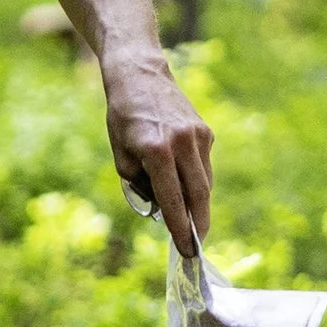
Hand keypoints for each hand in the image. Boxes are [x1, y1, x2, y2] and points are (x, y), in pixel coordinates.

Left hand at [104, 50, 212, 254]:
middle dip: (199, 225)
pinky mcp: (206, 131)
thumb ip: (140, 183)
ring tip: (189, 221)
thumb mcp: (120, 154)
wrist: (139, 75)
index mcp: (156, 150)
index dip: (180, 229)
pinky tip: (185, 187)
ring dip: (198, 205)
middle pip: (199, 195)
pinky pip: (204, 166)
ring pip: (205, 182)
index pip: (173, 200)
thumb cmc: (123, 117)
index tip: (187, 251)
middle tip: (196, 246)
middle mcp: (181, 143)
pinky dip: (196, 182)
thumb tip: (163, 207)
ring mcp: (198, 136)